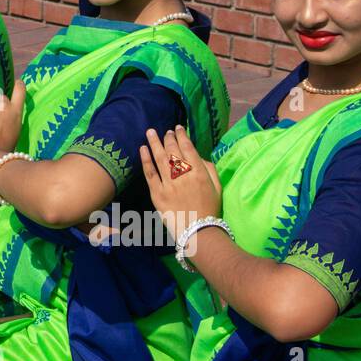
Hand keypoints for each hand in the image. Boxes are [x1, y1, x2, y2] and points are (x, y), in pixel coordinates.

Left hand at [139, 124, 221, 244]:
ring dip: (155, 143)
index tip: (178, 128)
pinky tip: (143, 149)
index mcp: (199, 173)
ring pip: (160, 158)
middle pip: (174, 151)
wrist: (198, 231)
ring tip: (150, 132)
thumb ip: (210, 168)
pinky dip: (146, 160)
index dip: (182, 136)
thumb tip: (198, 155)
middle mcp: (183, 176)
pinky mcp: (157, 194)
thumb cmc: (210, 208)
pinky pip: (150, 173)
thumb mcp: (217, 187)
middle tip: (165, 131)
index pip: (188, 149)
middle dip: (169, 138)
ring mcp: (169, 185)